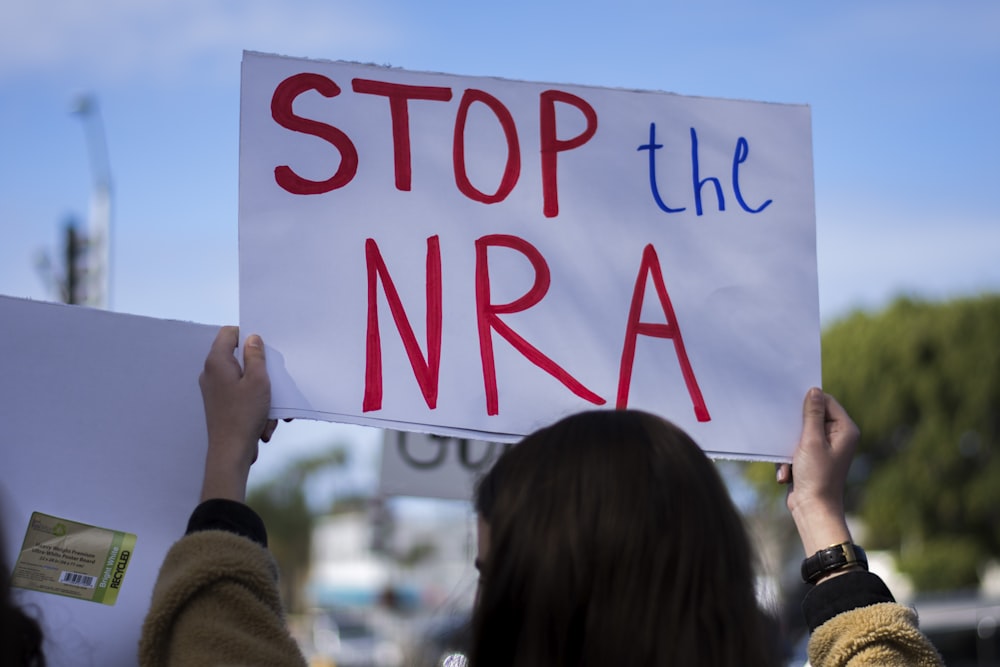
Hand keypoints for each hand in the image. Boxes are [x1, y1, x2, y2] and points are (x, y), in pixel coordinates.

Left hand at [198, 326, 275, 501]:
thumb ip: (255, 356)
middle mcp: (211, 374)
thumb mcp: (258, 380)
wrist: (230, 453)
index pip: (229, 333)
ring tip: (270, 412)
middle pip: (239, 358)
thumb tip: (252, 339)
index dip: (248, 336)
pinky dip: (255, 405)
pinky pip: (241, 396)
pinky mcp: (220, 405)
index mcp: (217, 362)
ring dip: (261, 393)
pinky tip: (264, 423)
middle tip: (273, 381)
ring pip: (243, 380)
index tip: (264, 348)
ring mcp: (214, 390)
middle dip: (260, 371)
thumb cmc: (244, 415)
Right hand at [777, 387, 858, 557]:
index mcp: (845, 430)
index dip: (809, 401)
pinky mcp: (813, 458)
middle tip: (788, 436)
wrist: (812, 509)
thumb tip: (814, 391)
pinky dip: (788, 459)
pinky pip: (795, 447)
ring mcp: (825, 448)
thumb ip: (812, 414)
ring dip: (788, 447)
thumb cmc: (816, 476)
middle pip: (812, 416)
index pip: (826, 402)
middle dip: (795, 428)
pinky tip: (787, 474)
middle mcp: (838, 436)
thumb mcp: (811, 441)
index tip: (791, 406)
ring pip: (800, 433)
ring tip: (790, 464)